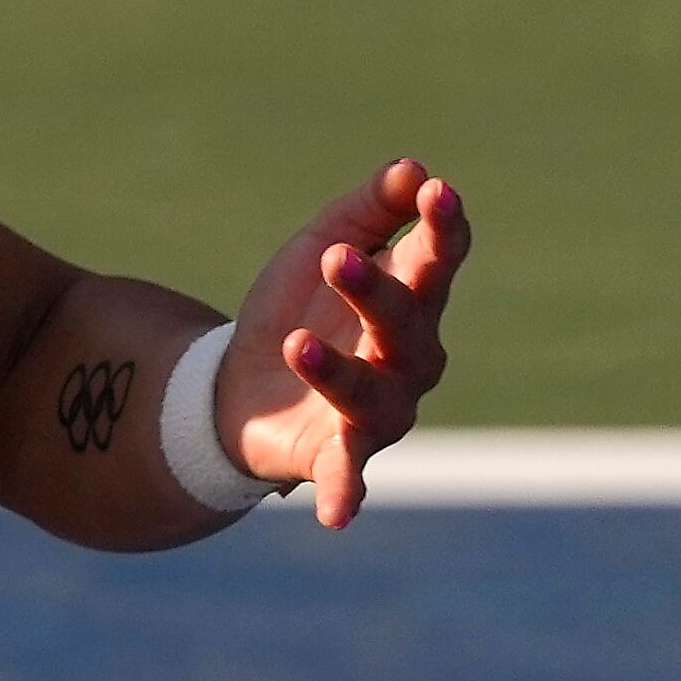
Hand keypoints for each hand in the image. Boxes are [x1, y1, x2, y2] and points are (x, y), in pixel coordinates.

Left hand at [217, 158, 471, 529]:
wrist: (238, 385)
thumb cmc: (298, 309)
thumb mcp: (322, 245)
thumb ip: (367, 210)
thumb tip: (411, 166)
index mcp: (412, 300)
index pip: (439, 260)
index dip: (442, 228)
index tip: (435, 192)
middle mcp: (410, 359)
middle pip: (406, 321)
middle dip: (376, 291)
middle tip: (336, 258)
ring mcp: (379, 410)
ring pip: (372, 392)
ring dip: (337, 370)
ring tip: (295, 344)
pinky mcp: (338, 455)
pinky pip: (348, 474)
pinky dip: (344, 491)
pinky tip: (333, 514)